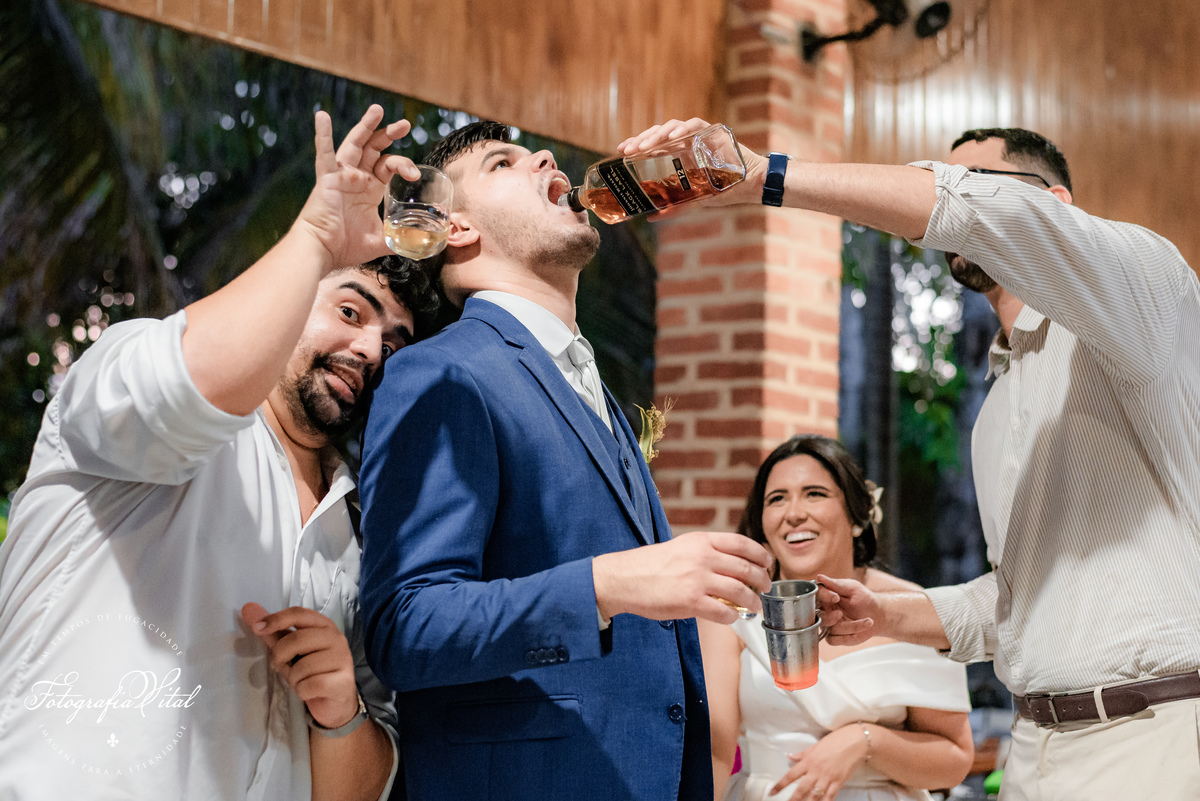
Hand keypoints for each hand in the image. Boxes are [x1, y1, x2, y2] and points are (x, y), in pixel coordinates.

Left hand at [241, 602, 359, 728]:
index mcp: (323, 625)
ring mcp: (342, 659)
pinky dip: (302, 691)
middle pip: (297, 639)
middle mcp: (336, 638)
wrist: (334, 700)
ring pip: (303, 666)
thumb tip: (248, 609)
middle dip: (280, 655)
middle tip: (280, 665)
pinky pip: (310, 685)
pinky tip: (309, 690)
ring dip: (293, 678)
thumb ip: (272, 631)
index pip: (299, 613)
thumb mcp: (290, 651)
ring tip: (301, 680)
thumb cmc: (310, 671)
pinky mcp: (342, 681)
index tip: (256, 629)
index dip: (276, 619)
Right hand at [293, 104, 420, 270]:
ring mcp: (341, 176)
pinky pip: (324, 154)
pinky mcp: (327, 179)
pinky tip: (322, 116)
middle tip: (405, 124)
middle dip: (389, 134)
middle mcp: (356, 178)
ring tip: (378, 110)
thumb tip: (420, 243)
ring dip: (366, 126)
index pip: (388, 165)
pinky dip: (323, 135)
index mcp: (369, 188)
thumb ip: (398, 238)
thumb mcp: (380, 240)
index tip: (415, 175)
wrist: (324, 251)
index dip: (403, 164)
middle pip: (374, 148)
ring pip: (354, 144)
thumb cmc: (346, 246)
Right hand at [592, 531, 772, 622]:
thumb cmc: (650, 565)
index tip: (767, 563)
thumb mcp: (681, 547)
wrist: (624, 578)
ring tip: (754, 606)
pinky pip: (723, 612)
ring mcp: (697, 580)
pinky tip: (732, 617)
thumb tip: (732, 565)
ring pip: (740, 591)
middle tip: (765, 588)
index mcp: (701, 541)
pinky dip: (733, 617)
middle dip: (762, 581)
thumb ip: (706, 552)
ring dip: (752, 601)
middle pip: (746, 568)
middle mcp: (702, 557)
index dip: (760, 555)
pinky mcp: (690, 602)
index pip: (742, 544)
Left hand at [617, 118, 768, 209]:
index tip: (621, 152)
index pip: (653, 145)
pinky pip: (695, 124)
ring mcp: (699, 134)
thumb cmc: (723, 190)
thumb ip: (673, 207)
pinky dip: (683, 129)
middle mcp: (686, 141)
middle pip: (658, 134)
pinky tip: (673, 136)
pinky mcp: (713, 131)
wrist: (750, 185)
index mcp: (679, 153)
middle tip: (627, 150)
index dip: (637, 145)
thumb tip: (650, 217)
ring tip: (644, 146)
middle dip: (641, 140)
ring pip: (672, 126)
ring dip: (656, 135)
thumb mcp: (694, 200)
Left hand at [770, 724, 869, 800]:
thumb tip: (790, 756)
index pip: (791, 775)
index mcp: (809, 761)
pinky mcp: (839, 783)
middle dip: (793, 799)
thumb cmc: (836, 741)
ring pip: (814, 796)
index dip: (780, 785)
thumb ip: (802, 754)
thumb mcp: (816, 745)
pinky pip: (830, 797)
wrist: (856, 742)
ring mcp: (828, 778)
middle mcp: (816, 771)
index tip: (772, 792)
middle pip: (801, 789)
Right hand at [816, 574, 880, 644]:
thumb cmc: (864, 598)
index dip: (824, 597)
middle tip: (840, 614)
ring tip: (869, 620)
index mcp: (825, 596)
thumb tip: (819, 577)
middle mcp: (823, 610)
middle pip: (818, 616)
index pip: (816, 595)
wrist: (877, 615)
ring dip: (851, 626)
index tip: (836, 597)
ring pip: (831, 629)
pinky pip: (834, 639)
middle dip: (830, 617)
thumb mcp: (853, 588)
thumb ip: (836, 584)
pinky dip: (850, 635)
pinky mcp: (834, 637)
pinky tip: (862, 629)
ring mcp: (828, 624)